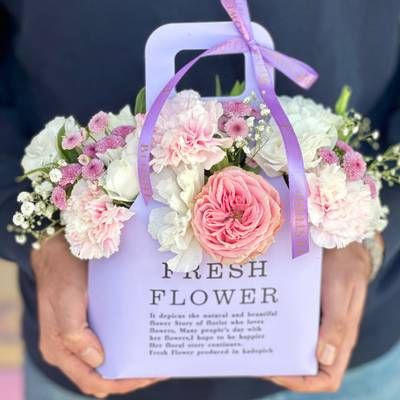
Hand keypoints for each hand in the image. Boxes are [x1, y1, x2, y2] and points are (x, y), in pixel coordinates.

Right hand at [32, 233, 161, 397]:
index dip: (121, 384)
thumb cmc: (62, 271)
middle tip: (158, 367)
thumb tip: (98, 361)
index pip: (92, 380)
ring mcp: (79, 333)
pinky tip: (142, 334)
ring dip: (129, 360)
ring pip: (107, 358)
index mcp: (60, 349)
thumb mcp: (66, 299)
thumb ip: (74, 333)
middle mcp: (69, 347)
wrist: (56, 246)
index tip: (148, 376)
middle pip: (102, 374)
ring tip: (155, 354)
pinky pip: (107, 338)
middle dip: (130, 375)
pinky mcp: (88, 319)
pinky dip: (124, 342)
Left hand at [267, 241, 371, 392]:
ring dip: (275, 346)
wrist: (340, 242)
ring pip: (295, 345)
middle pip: (305, 364)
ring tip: (250, 339)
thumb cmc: (343, 265)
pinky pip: (291, 324)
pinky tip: (258, 317)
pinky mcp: (306, 308)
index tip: (276, 373)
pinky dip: (275, 325)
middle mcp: (327, 334)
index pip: (326, 377)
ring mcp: (315, 321)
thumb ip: (336, 324)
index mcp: (340, 337)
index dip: (301, 382)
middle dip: (280, 366)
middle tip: (253, 357)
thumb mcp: (340, 291)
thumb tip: (323, 358)